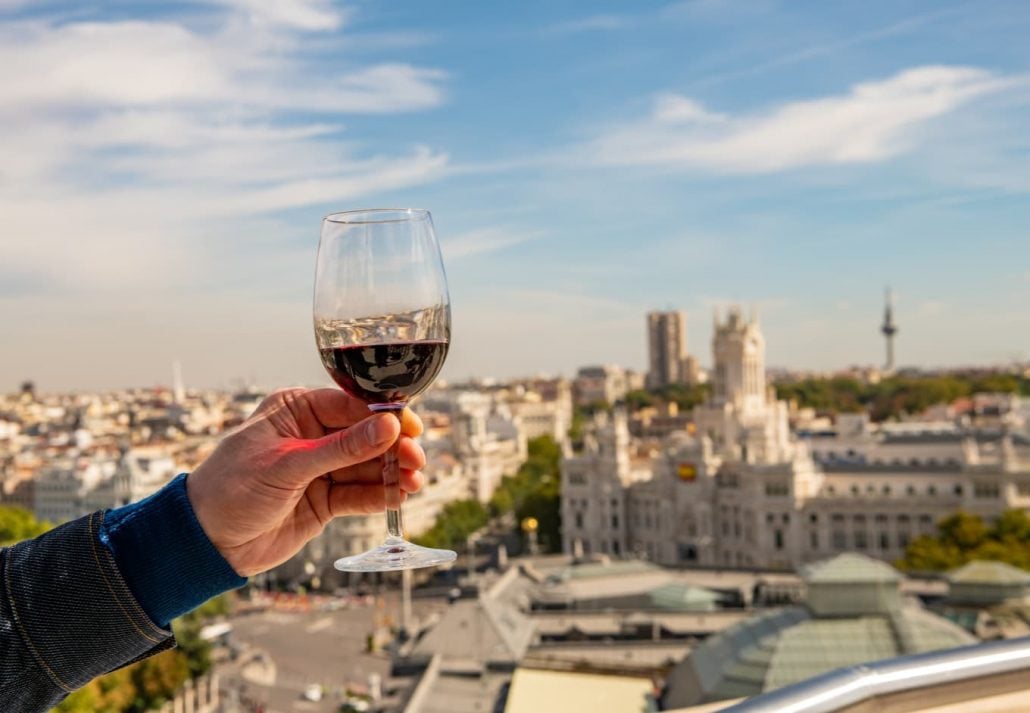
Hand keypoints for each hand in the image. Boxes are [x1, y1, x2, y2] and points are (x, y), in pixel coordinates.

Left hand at [186, 388, 424, 576]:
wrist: (206, 543)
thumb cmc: (231, 489)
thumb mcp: (288, 465)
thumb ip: (342, 448)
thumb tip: (388, 427)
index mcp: (295, 410)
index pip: (349, 405)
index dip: (383, 417)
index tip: (410, 427)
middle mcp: (311, 434)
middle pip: (365, 436)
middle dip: (392, 447)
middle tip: (416, 459)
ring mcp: (320, 468)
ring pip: (366, 466)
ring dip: (391, 473)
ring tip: (414, 482)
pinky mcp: (325, 499)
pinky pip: (359, 494)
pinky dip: (379, 496)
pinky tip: (398, 497)